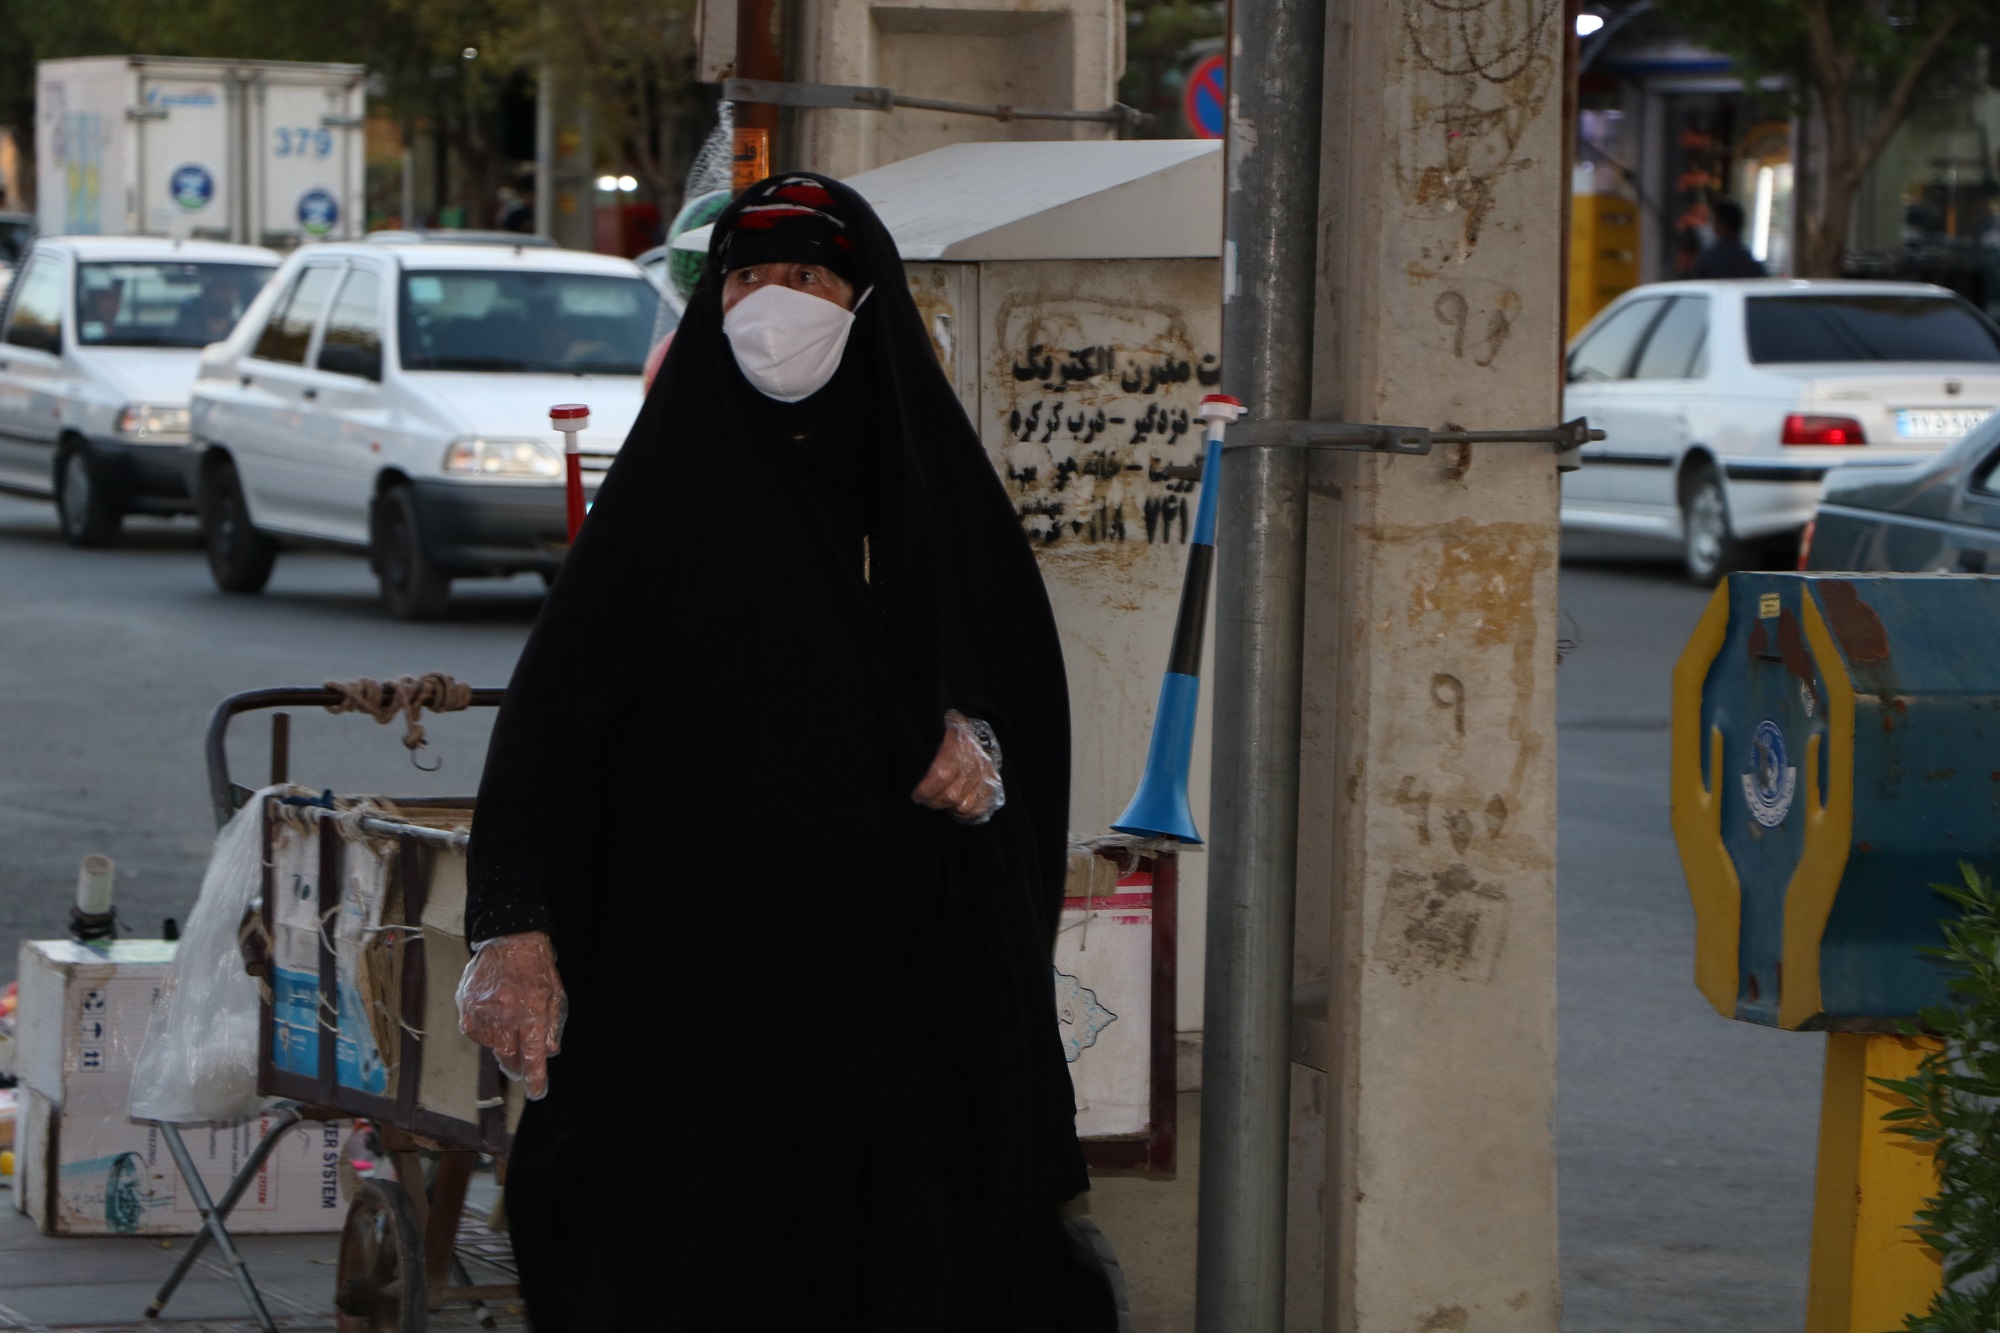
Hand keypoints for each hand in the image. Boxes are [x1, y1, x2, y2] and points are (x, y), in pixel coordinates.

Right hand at [456, 931, 566, 1099]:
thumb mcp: (554, 994)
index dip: (534, 1078)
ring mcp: (483, 1009)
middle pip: (507, 1055)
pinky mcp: (466, 1004)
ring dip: (500, 1043)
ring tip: (507, 1024)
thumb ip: (552, 1025)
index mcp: (531, 1012)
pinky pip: (473, 1031)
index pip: (533, 1054)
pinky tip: (493, 1019)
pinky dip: (484, 1032)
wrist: (511, 939)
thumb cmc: (538, 967)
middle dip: (514, 1064)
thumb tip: (549, 1052)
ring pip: (490, 1044)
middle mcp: (506, 1014)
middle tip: (518, 1065)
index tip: (535, 1093)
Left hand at [911, 710, 1004, 823]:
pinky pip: (980, 807)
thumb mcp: (933, 735)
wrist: (971, 730)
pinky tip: (954, 809)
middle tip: (924, 800)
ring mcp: (986, 773)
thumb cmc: (945, 736)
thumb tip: (910, 769)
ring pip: (965, 804)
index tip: (916, 795)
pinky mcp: (993, 783)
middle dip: (934, 801)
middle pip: (952, 794)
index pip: (941, 774)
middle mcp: (975, 760)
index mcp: (957, 743)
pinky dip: (965, 814)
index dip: (926, 790)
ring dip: (947, 807)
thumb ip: (923, 751)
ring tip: (938, 803)